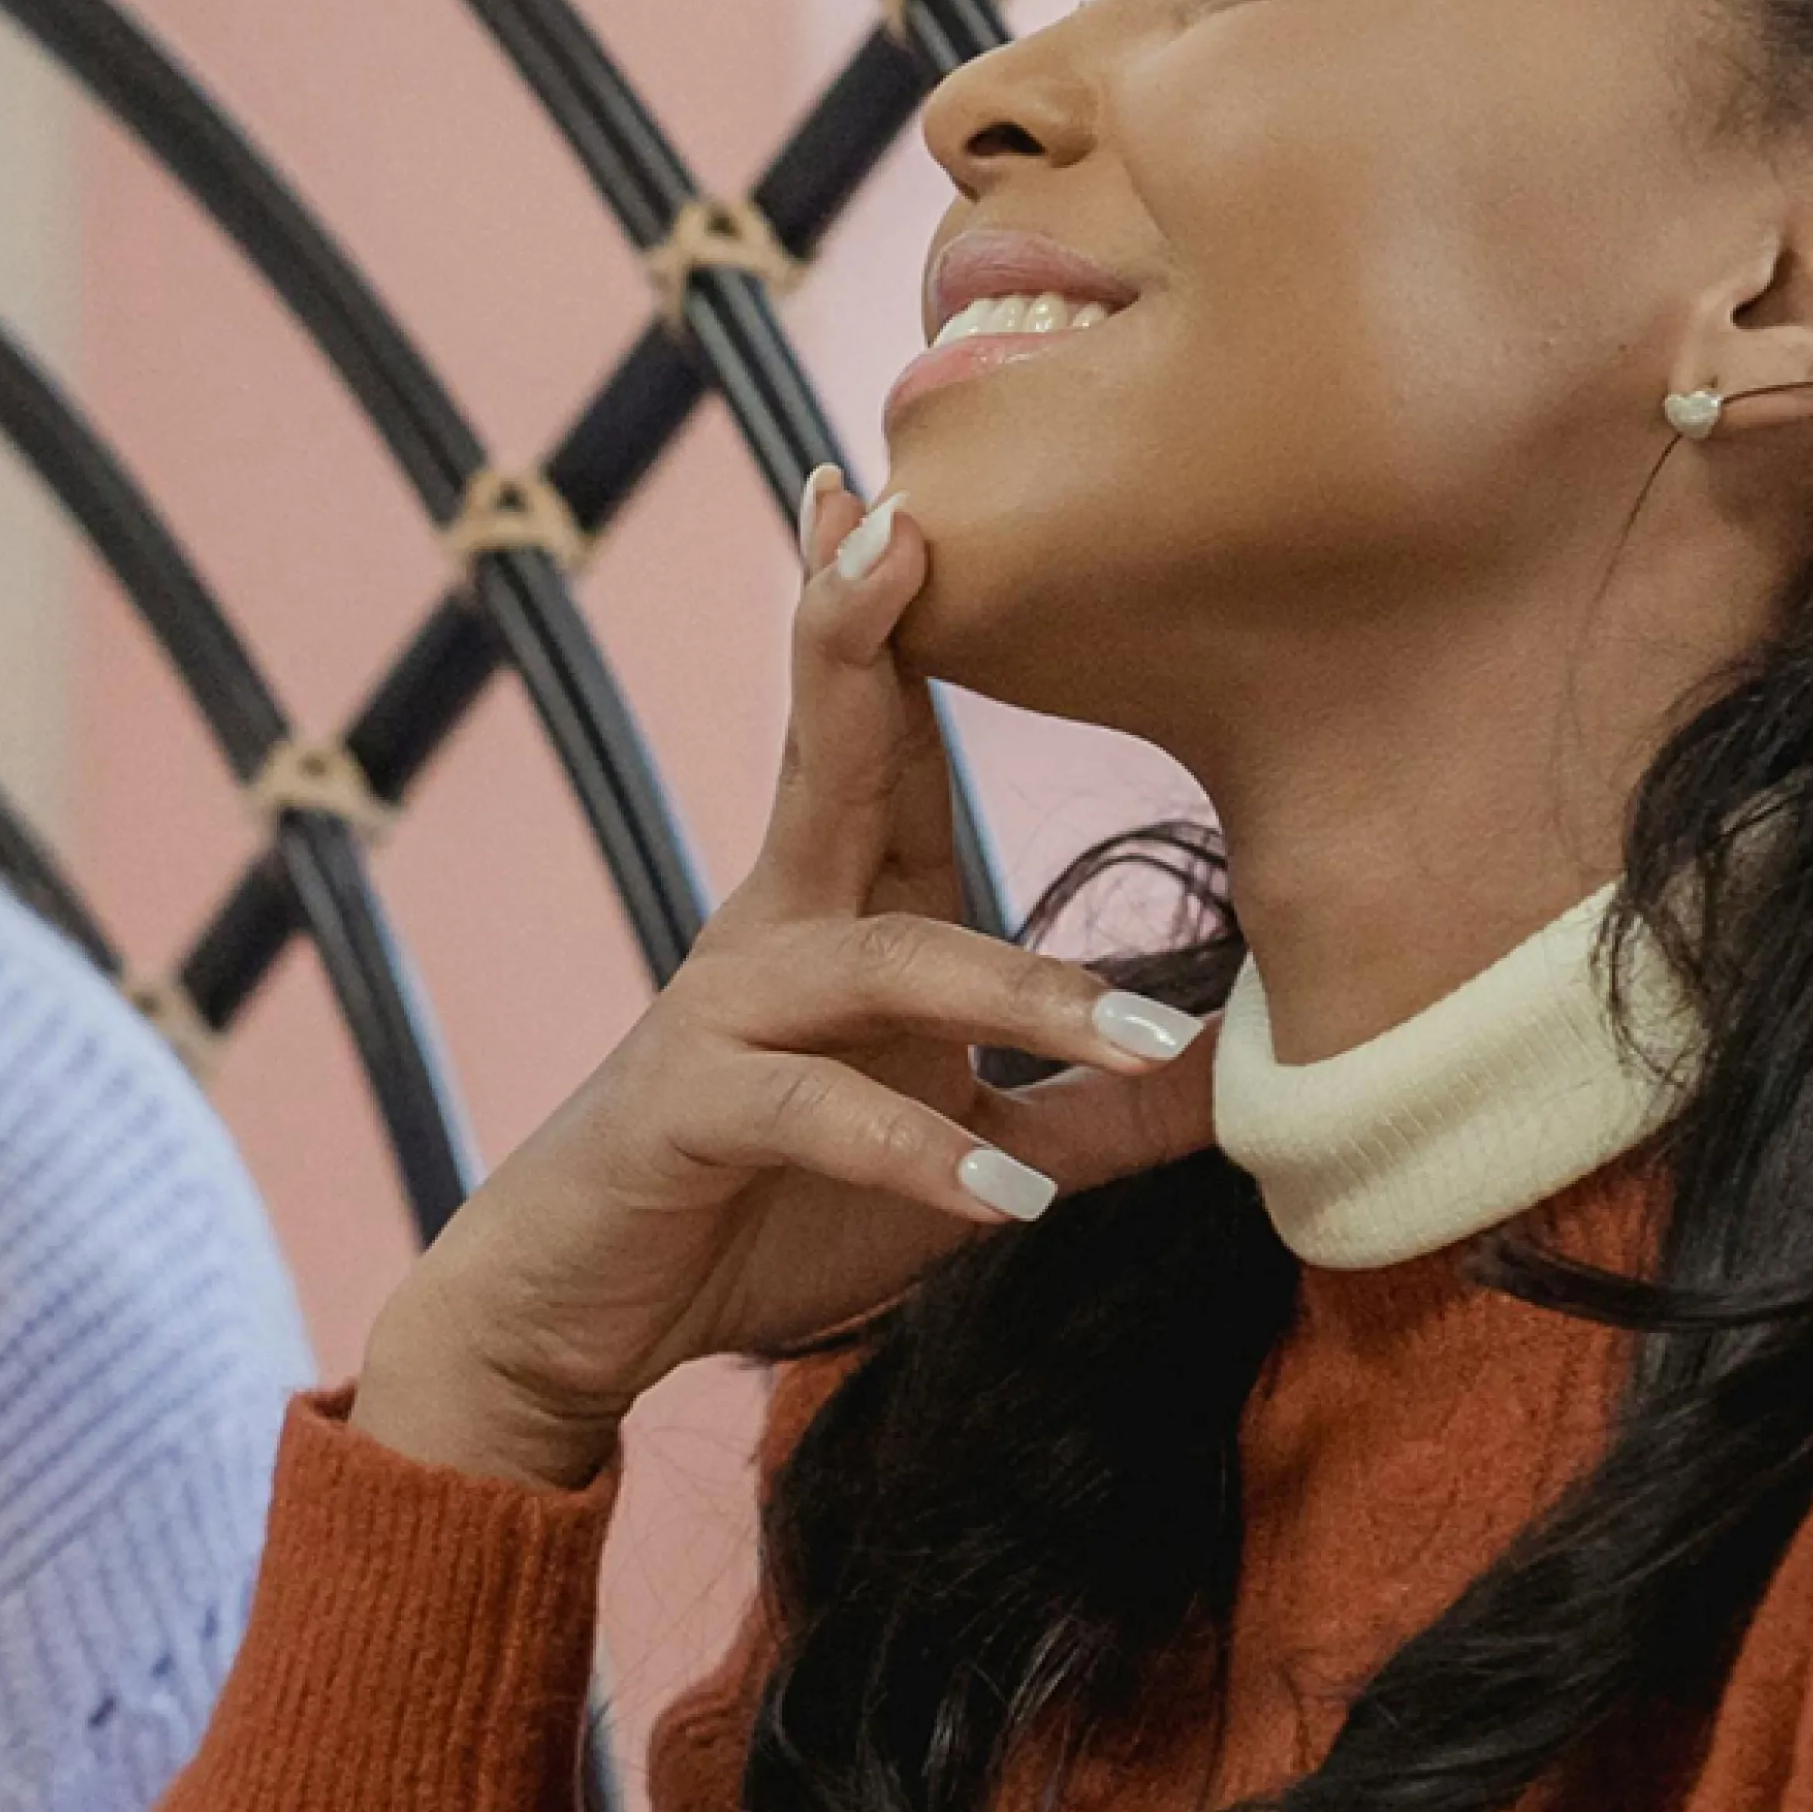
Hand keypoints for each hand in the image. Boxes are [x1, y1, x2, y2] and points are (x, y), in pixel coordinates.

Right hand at [353, 471, 1214, 1486]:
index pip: (880, 743)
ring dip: (1014, 990)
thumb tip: (1233, 1074)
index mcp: (835, 911)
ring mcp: (722, 1019)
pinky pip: (814, 1116)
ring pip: (875, 961)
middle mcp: (772, 933)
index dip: (893, 621)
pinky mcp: (687, 1120)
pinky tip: (1002, 1196)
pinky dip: (918, 1153)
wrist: (580, 1317)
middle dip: (856, 638)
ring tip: (1140, 1037)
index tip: (902, 494)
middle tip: (897, 522)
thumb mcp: (954, 1155)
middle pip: (824, 757)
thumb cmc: (762, 1209)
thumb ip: (1081, 1116)